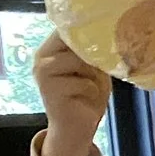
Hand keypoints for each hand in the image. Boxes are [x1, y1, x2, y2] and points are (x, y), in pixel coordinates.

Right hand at [32, 34, 111, 155]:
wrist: (78, 127)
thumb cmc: (88, 95)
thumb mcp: (94, 67)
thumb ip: (95, 50)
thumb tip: (113, 32)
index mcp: (50, 48)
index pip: (67, 28)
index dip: (89, 30)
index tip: (106, 34)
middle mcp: (41, 57)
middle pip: (73, 41)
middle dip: (92, 54)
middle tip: (97, 69)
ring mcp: (42, 73)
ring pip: (77, 60)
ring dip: (92, 74)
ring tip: (89, 86)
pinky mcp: (49, 89)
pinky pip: (82, 82)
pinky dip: (91, 90)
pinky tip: (85, 98)